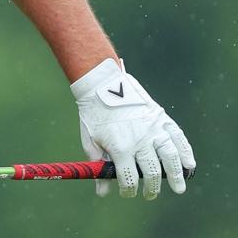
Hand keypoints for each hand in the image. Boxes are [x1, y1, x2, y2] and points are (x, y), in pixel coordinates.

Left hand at [73, 58, 194, 198]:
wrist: (103, 86)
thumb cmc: (94, 115)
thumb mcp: (90, 141)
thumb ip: (98, 166)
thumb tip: (102, 193)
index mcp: (120, 148)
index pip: (129, 179)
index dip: (128, 190)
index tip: (128, 193)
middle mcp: (140, 141)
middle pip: (152, 172)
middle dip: (152, 187)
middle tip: (150, 195)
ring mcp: (154, 129)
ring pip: (170, 157)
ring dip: (176, 175)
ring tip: (178, 188)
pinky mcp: (162, 118)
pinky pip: (178, 138)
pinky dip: (186, 152)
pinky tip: (190, 165)